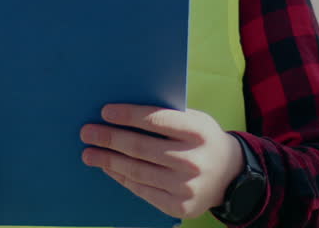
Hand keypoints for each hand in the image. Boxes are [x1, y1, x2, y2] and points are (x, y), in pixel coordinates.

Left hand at [80, 105, 244, 218]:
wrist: (231, 175)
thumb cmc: (203, 139)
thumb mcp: (195, 120)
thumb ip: (167, 115)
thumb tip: (122, 111)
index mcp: (197, 132)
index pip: (156, 120)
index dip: (128, 116)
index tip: (105, 112)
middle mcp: (192, 160)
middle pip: (141, 148)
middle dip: (110, 139)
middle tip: (87, 132)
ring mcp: (186, 186)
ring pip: (138, 171)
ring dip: (108, 161)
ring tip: (89, 153)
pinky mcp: (178, 206)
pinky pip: (142, 189)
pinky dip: (122, 177)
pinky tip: (108, 168)